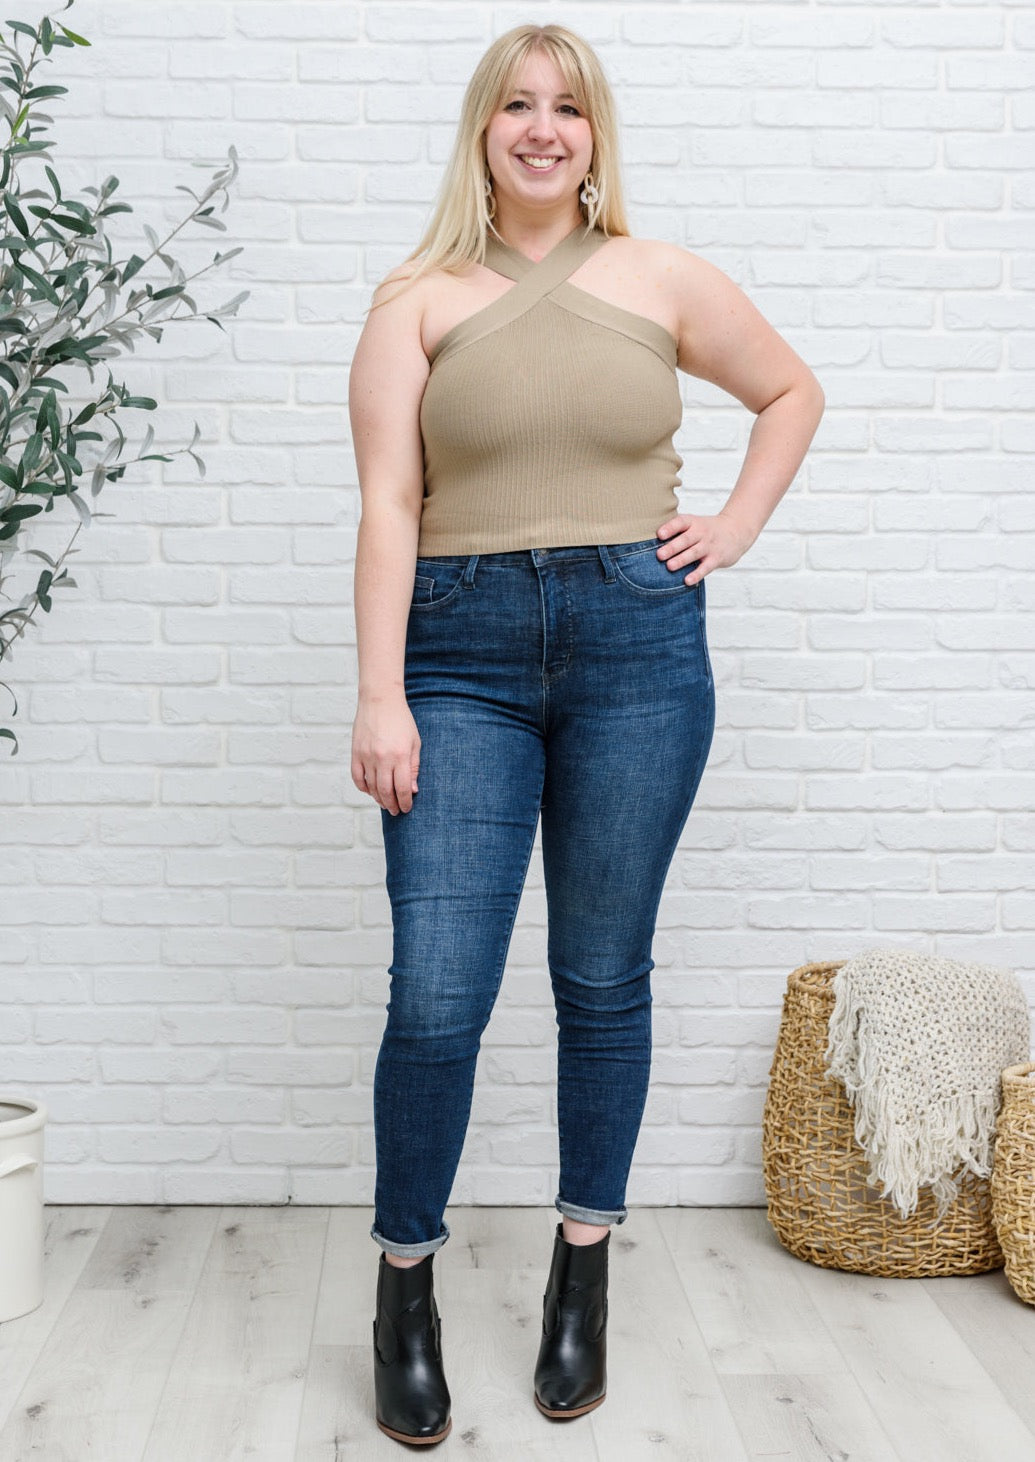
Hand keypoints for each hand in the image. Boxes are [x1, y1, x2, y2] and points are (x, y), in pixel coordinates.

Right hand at [351, 694, 420, 815]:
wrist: (380, 701)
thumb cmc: (401, 721)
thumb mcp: (415, 743)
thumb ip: (414, 767)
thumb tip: (412, 790)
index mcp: (400, 756)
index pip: (402, 789)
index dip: (405, 802)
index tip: (407, 808)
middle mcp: (382, 758)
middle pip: (386, 791)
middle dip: (392, 805)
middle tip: (396, 811)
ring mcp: (366, 756)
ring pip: (371, 787)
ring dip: (378, 799)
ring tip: (385, 803)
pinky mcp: (355, 753)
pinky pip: (357, 777)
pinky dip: (363, 787)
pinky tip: (370, 791)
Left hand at [655, 510, 756, 584]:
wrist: (736, 531)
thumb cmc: (706, 530)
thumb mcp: (694, 523)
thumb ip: (676, 530)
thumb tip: (649, 541)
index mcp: (693, 522)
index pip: (681, 522)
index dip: (670, 528)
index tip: (659, 534)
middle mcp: (701, 533)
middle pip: (686, 540)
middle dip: (672, 547)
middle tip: (659, 555)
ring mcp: (709, 546)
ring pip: (694, 553)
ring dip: (681, 560)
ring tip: (670, 566)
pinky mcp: (716, 558)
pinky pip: (706, 567)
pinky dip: (697, 574)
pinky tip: (687, 581)